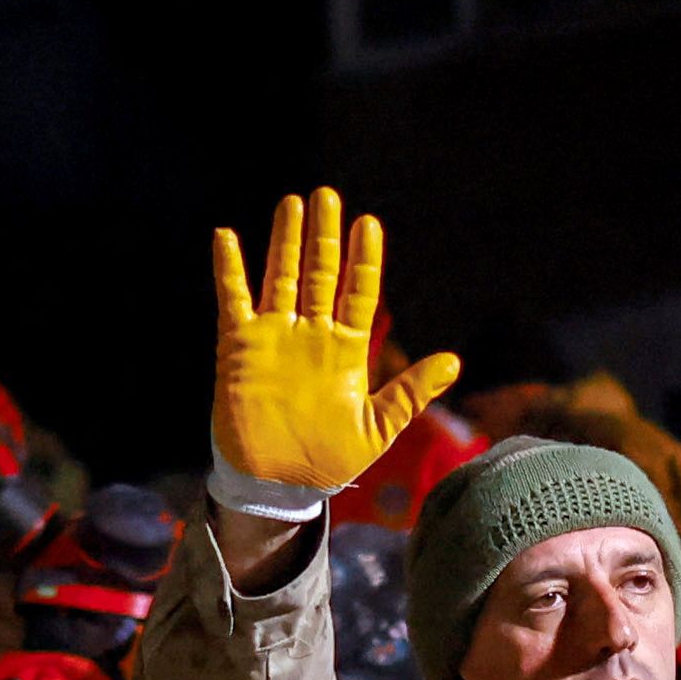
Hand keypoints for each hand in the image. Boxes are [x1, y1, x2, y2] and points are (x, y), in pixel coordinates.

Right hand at [207, 190, 454, 514]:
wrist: (279, 483)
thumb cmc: (329, 459)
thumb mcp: (379, 427)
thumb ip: (411, 392)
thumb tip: (454, 362)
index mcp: (347, 350)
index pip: (358, 292)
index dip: (363, 259)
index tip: (369, 225)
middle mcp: (312, 335)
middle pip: (319, 273)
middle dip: (325, 236)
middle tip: (327, 196)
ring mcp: (276, 337)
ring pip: (281, 277)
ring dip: (286, 241)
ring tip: (292, 204)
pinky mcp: (240, 347)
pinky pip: (233, 300)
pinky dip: (229, 270)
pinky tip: (226, 237)